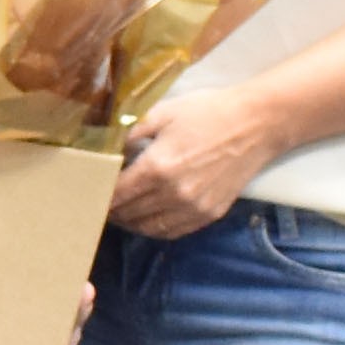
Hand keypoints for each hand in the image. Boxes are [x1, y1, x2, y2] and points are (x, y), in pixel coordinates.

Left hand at [104, 93, 289, 238]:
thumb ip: (129, 132)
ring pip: (148, 228)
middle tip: (99, 204)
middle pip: (129, 213)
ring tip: (119, 213)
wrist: (256, 124)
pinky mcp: (210, 214)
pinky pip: (172, 231)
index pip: (116, 194)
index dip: (98, 197)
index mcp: (158, 167)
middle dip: (111, 210)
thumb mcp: (162, 113)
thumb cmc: (207, 112)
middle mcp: (174, 194)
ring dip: (130, 223)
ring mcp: (194, 207)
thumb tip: (104, 148)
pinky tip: (146, 219)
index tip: (88, 194)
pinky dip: (154, 229)